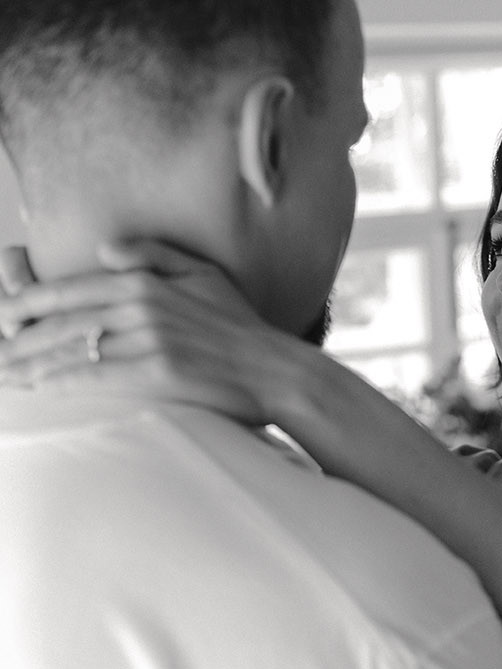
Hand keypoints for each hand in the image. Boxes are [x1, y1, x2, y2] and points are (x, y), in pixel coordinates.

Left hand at [0, 240, 312, 425]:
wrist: (277, 370)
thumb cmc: (241, 328)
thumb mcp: (202, 273)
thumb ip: (152, 255)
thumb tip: (103, 250)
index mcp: (145, 279)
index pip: (70, 289)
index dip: (30, 303)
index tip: (5, 317)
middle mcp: (141, 303)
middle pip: (62, 320)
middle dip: (20, 338)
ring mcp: (149, 338)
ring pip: (73, 348)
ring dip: (33, 363)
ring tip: (8, 374)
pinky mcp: (159, 372)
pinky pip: (97, 376)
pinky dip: (63, 380)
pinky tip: (40, 387)